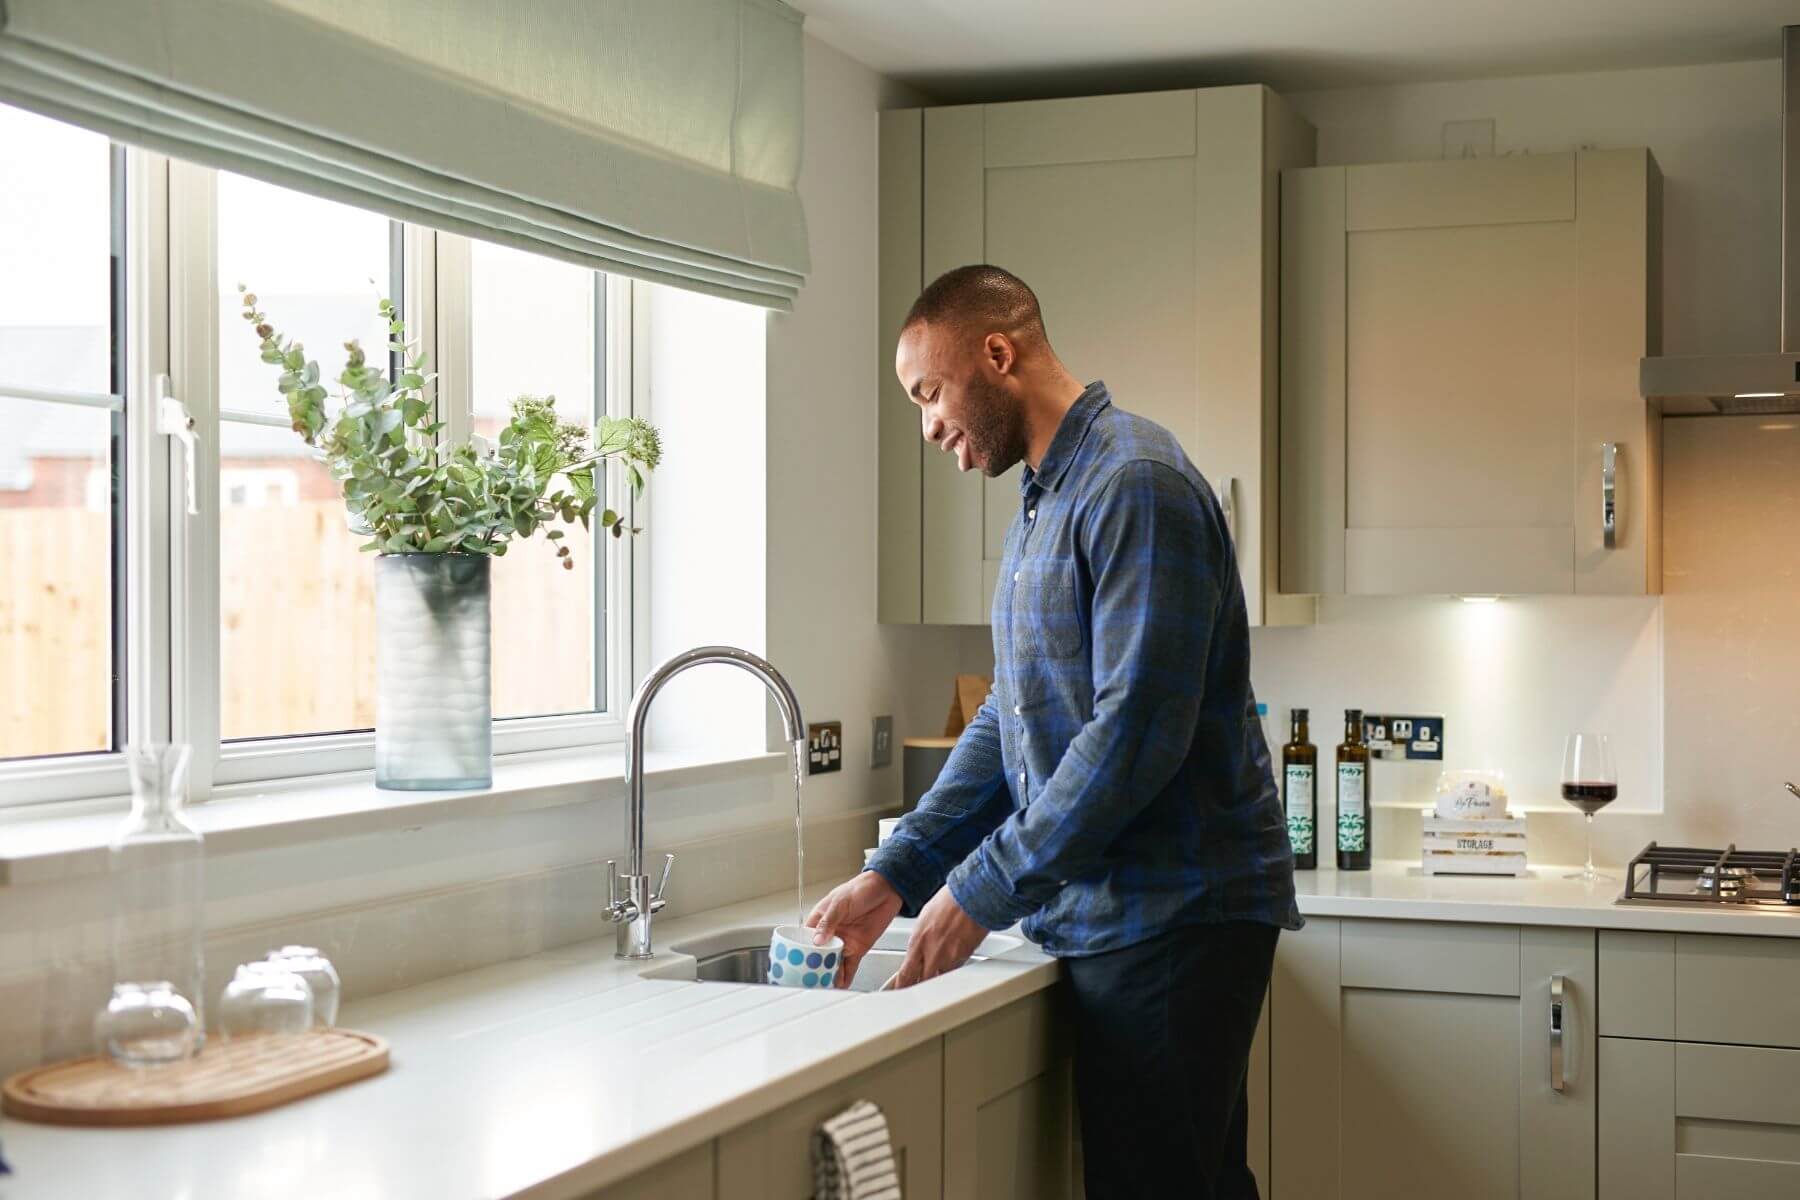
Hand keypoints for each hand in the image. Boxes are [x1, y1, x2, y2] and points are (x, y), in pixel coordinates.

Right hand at [806, 872, 903, 988]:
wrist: (886, 890)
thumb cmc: (861, 888)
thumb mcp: (841, 902)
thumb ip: (829, 922)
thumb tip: (817, 940)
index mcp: (820, 920)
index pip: (805, 939)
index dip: (800, 952)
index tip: (796, 964)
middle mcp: (830, 934)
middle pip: (818, 955)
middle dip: (813, 968)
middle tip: (809, 981)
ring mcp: (844, 942)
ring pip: (832, 963)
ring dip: (828, 975)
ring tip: (822, 986)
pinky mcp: (858, 948)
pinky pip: (849, 966)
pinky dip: (845, 976)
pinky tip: (840, 985)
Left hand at [891, 886, 986, 989]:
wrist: (974, 895)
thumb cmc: (952, 900)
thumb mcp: (927, 916)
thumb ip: (922, 937)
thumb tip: (920, 946)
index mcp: (918, 940)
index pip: (905, 973)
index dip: (900, 985)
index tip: (898, 989)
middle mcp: (931, 952)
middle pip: (920, 981)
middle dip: (917, 986)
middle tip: (914, 989)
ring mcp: (949, 957)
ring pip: (939, 979)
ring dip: (936, 979)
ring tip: (935, 978)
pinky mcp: (965, 957)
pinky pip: (955, 970)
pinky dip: (952, 970)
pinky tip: (953, 964)